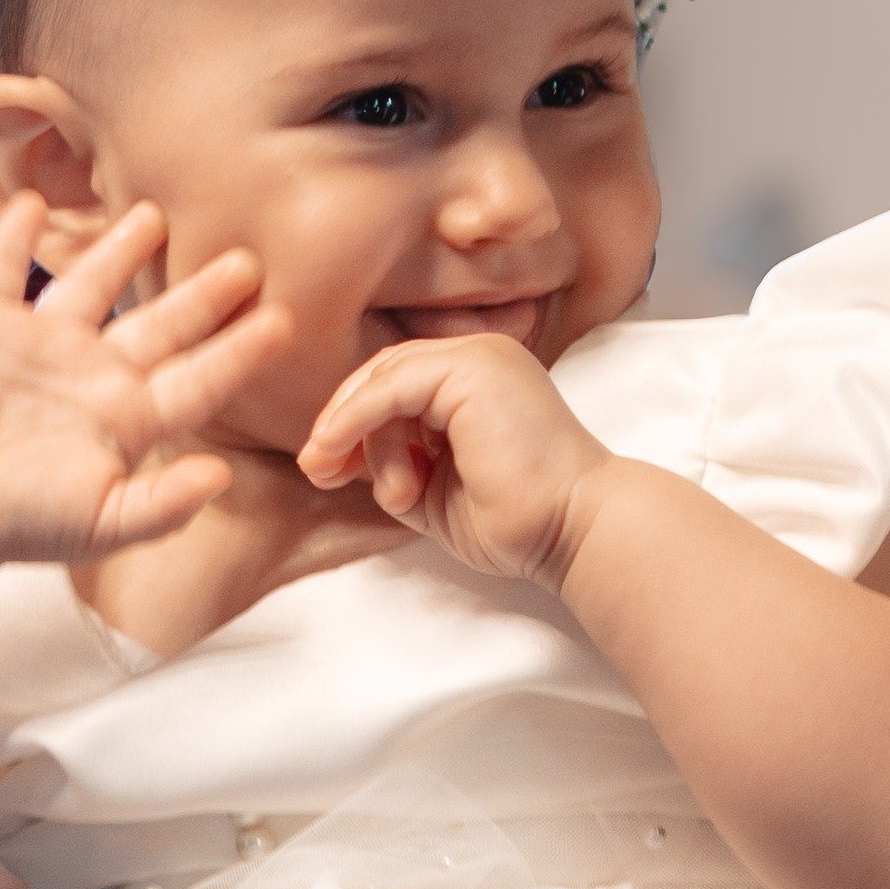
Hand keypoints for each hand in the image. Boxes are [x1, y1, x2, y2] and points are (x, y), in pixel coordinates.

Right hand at [0, 196, 292, 571]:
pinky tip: (32, 203)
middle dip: (203, 292)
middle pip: (161, 323)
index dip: (239, 351)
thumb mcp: (100, 525)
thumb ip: (161, 506)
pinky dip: (11, 236)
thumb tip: (219, 477)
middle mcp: (93, 372)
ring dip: (118, 248)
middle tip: (246, 258)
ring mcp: (39, 345)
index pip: (197, 377)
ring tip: (153, 213)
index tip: (284, 321)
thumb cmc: (23, 526)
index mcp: (128, 417)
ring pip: (89, 283)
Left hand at [296, 331, 620, 588]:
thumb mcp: (435, 490)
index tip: (327, 468)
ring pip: (384, 379)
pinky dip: (358, 420)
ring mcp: (478, 357)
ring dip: (361, 436)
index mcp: (478, 381)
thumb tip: (338, 454)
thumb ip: (394, 464)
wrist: (573, 531)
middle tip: (316, 468)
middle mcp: (480, 357)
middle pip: (384, 373)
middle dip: (342, 422)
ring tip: (379, 489)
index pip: (397, 384)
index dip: (355, 422)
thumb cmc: (519, 523)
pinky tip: (340, 452)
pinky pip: (391, 386)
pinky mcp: (472, 370)